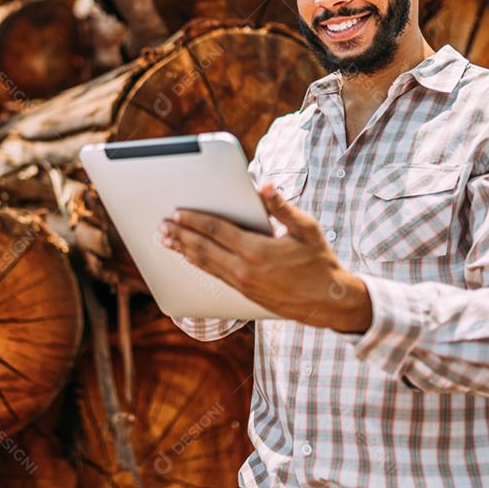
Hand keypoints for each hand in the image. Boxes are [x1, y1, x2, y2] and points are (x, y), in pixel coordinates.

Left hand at [158, 181, 371, 331]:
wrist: (327, 301)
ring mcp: (242, 284)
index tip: (176, 212)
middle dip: (180, 235)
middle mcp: (244, 269)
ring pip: (205, 264)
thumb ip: (281, 207)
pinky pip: (214, 275)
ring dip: (183, 250)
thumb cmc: (319, 260)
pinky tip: (188, 257)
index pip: (217, 230)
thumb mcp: (306, 229)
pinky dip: (197, 264)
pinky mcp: (243, 294)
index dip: (194, 220)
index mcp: (257, 250)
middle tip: (161, 226)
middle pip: (203, 248)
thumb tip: (264, 187)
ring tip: (165, 240)